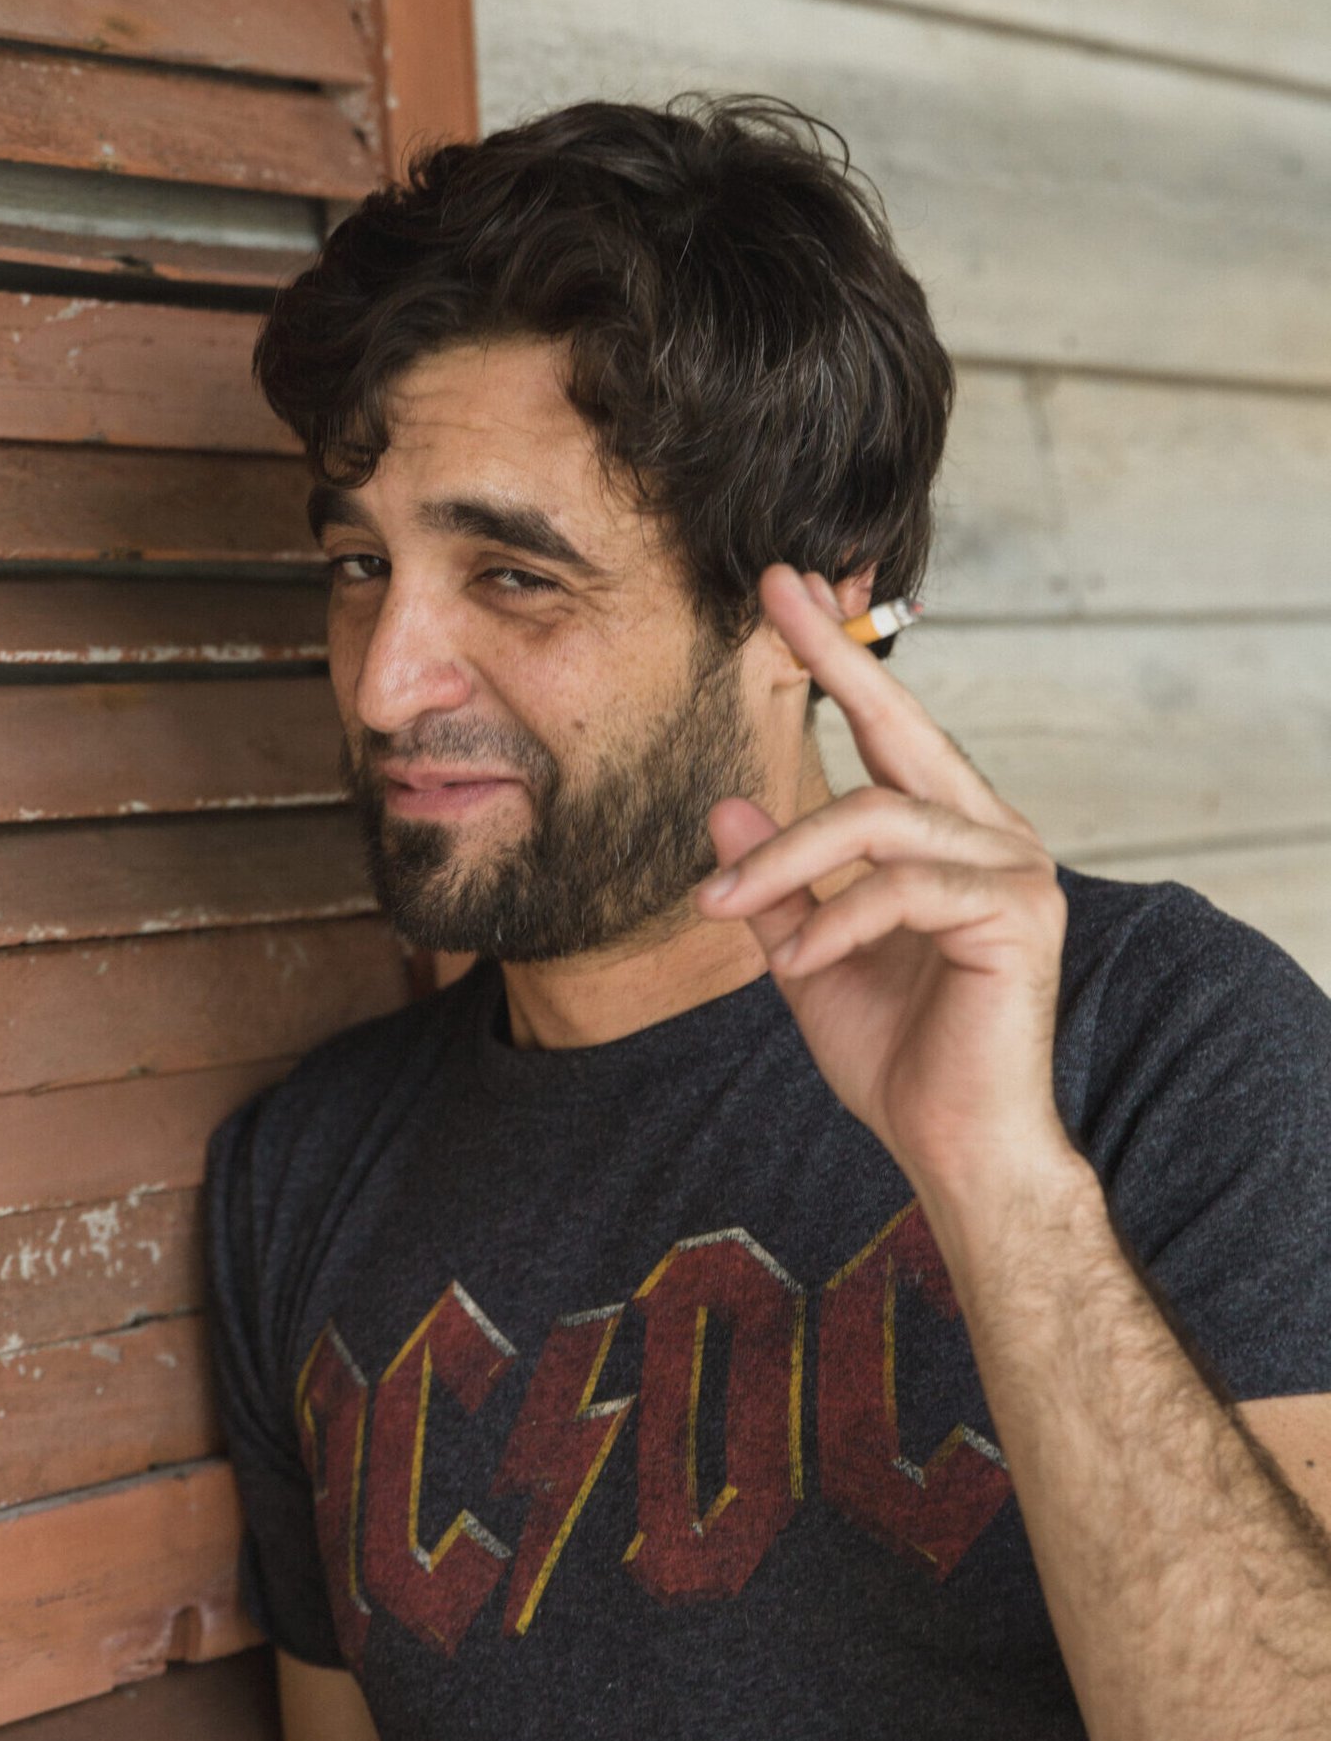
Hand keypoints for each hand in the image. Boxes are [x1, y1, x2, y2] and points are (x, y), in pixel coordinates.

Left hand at [697, 566, 1084, 1228]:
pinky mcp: (1018, 914)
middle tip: (773, 593)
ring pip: (878, 820)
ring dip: (787, 861)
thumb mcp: (807, 953)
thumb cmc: (895, 1056)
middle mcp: (992, 835)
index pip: (891, 732)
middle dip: (838, 658)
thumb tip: (723, 806)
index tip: (786, 592)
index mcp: (948, 836)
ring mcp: (1014, 869)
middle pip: (901, 733)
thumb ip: (776, 884)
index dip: (841, 660)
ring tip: (722, 910)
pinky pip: (902, 888)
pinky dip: (835, 921)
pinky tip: (798, 963)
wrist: (954, 1148)